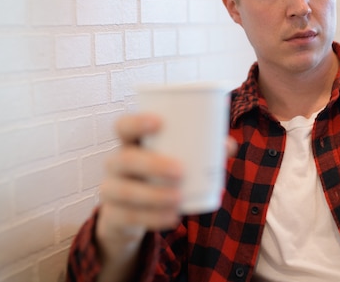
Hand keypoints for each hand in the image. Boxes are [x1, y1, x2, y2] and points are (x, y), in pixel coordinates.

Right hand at [94, 113, 236, 280]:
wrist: (129, 213)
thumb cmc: (156, 175)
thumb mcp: (172, 160)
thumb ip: (200, 150)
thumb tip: (229, 145)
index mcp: (130, 143)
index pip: (122, 126)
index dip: (136, 122)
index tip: (159, 122)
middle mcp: (115, 163)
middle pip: (124, 159)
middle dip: (152, 164)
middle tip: (180, 170)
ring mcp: (110, 190)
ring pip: (123, 190)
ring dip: (153, 195)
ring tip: (179, 198)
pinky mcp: (112, 215)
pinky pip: (128, 216)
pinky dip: (152, 218)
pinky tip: (172, 217)